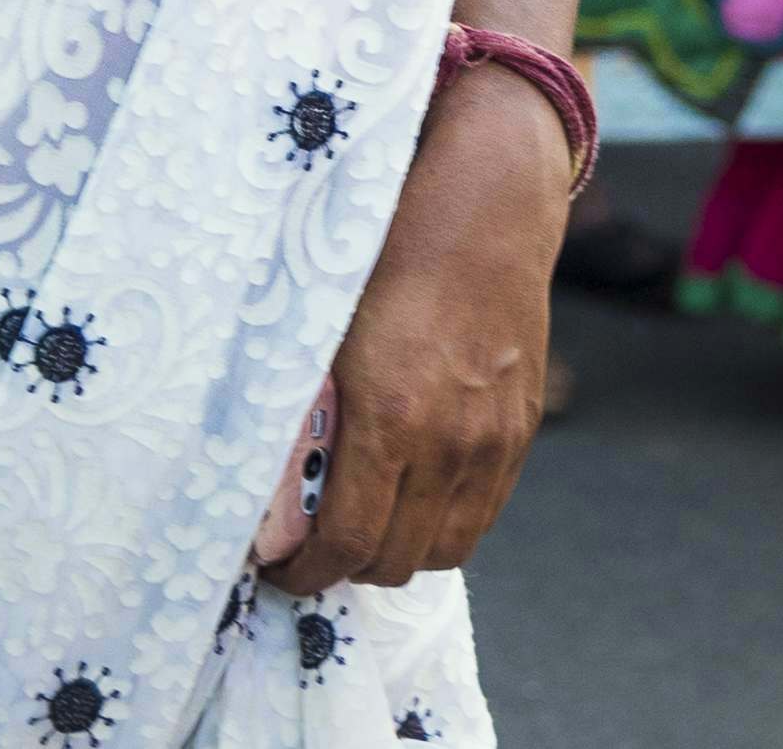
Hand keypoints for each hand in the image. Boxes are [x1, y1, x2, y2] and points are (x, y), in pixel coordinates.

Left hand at [263, 67, 573, 596]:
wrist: (485, 209)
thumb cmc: (382, 253)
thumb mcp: (320, 327)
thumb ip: (296, 411)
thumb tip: (261, 488)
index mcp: (388, 416)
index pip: (347, 544)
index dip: (306, 572)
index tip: (278, 570)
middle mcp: (449, 441)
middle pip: (396, 562)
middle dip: (346, 568)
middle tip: (311, 548)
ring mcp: (493, 441)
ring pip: (444, 550)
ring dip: (398, 554)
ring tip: (363, 527)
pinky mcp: (521, 431)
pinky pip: (483, 515)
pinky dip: (443, 525)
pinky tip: (410, 498)